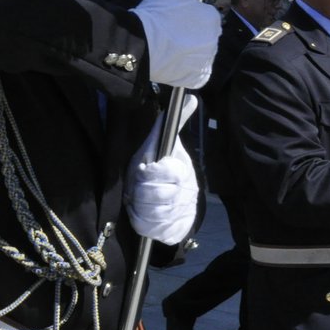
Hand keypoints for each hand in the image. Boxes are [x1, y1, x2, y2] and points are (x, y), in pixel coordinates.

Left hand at [125, 94, 199, 243]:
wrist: (173, 203)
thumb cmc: (161, 169)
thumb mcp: (162, 146)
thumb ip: (171, 125)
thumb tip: (192, 98)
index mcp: (182, 171)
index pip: (162, 171)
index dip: (148, 171)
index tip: (145, 169)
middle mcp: (186, 194)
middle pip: (153, 194)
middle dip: (139, 190)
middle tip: (138, 187)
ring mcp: (181, 214)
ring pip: (150, 213)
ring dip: (138, 206)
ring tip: (138, 200)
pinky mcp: (173, 231)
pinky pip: (152, 230)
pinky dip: (141, 222)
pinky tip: (141, 214)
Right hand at [132, 0, 219, 89]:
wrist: (140, 45)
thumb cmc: (156, 13)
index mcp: (211, 16)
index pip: (202, 16)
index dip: (184, 17)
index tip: (169, 18)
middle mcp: (214, 39)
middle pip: (202, 35)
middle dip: (188, 35)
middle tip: (166, 33)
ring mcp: (207, 60)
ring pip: (198, 53)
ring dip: (187, 52)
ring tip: (166, 48)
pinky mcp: (198, 77)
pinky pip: (196, 73)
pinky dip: (186, 69)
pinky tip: (171, 62)